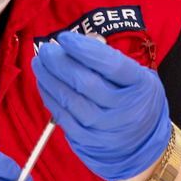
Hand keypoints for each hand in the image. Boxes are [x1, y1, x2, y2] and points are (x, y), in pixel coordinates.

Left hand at [31, 31, 170, 180]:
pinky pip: (63, 116)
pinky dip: (49, 97)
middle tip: (46, 49)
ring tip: (39, 63)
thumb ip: (109, 60)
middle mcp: (125, 109)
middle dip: (60, 63)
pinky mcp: (88, 140)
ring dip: (49, 79)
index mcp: (141, 86)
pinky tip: (43, 83)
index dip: (85, 50)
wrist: (141, 142)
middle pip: (86, 83)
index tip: (64, 38)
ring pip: (70, 100)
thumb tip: (71, 46)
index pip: (112, 65)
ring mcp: (106, 128)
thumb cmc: (134, 97)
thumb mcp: (136, 75)